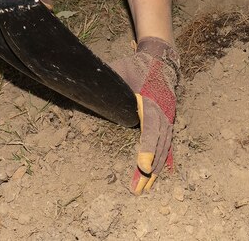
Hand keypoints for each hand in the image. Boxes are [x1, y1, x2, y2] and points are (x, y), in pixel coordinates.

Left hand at [109, 37, 178, 193]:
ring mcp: (168, 118)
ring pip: (164, 148)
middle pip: (158, 144)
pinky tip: (156, 178)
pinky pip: (166, 145)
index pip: (151, 127)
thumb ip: (105, 77)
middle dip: (149, 168)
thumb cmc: (135, 66)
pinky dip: (162, 162)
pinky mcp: (167, 122)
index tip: (143, 165)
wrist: (159, 60)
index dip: (148, 147)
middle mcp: (164, 112)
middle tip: (138, 189)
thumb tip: (80, 80)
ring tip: (143, 189)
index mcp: (152, 101)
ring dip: (154, 170)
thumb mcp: (119, 68)